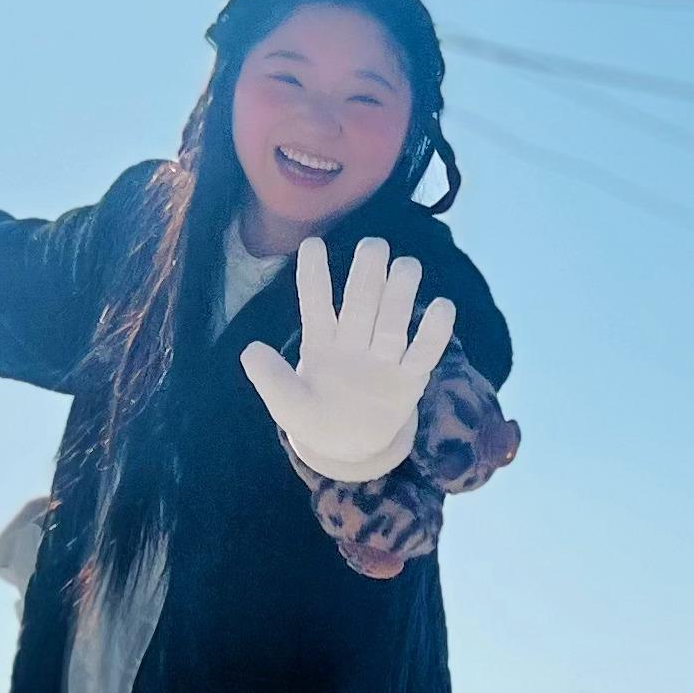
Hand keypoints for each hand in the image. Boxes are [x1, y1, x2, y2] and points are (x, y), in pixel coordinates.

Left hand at [240, 236, 454, 481]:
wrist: (347, 448)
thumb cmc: (313, 417)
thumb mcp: (285, 404)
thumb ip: (270, 378)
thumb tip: (249, 350)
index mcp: (320, 343)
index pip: (316, 304)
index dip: (314, 276)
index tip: (313, 244)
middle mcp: (354, 342)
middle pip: (361, 305)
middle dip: (366, 275)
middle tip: (374, 245)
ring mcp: (384, 358)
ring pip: (393, 321)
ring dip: (400, 295)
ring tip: (407, 266)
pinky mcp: (409, 379)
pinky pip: (423, 353)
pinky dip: (434, 333)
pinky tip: (444, 306)